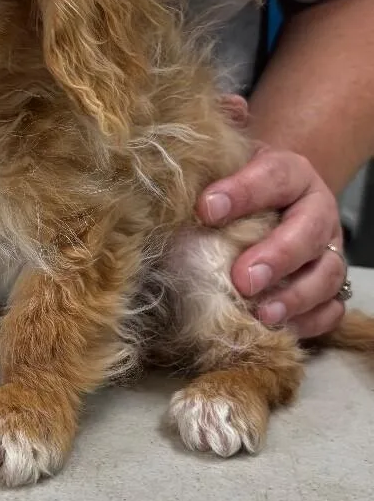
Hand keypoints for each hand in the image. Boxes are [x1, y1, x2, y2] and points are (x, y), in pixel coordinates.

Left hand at [197, 144, 345, 338]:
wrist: (274, 195)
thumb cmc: (240, 187)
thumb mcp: (226, 172)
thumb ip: (208, 185)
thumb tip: (167, 209)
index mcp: (293, 174)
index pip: (273, 177)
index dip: (242, 193)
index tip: (206, 209)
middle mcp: (318, 212)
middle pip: (309, 233)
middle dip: (277, 257)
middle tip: (244, 279)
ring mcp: (329, 251)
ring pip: (327, 275)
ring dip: (295, 297)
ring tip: (263, 314)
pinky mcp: (331, 285)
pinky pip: (332, 308)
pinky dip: (311, 321)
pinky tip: (282, 329)